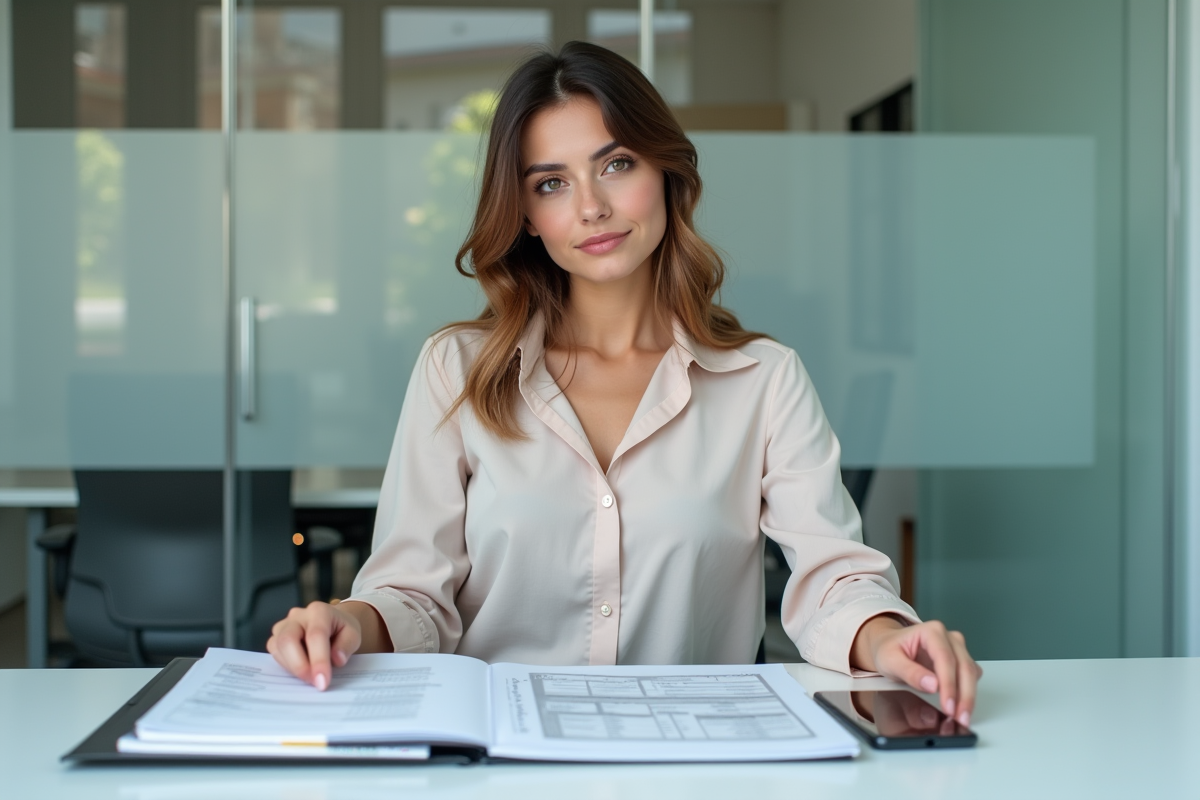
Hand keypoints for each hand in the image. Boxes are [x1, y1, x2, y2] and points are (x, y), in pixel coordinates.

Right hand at [267, 601, 363, 690]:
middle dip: (299, 666)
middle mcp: (297, 615)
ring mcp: (283, 625)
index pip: (316, 635)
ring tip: (311, 675)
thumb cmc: (341, 629)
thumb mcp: (353, 635)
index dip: (318, 660)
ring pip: (278, 647)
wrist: (331, 623)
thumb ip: (347, 645)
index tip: (322, 682)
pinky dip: (287, 666)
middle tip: (313, 682)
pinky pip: (274, 653)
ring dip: (293, 668)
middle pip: (288, 639)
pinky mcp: (275, 637)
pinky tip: (302, 669)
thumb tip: (337, 659)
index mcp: (319, 611)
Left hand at [850, 616, 982, 727]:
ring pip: (971, 672)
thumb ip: (910, 673)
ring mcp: (957, 648)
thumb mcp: (890, 661)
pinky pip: (970, 676)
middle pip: (964, 666)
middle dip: (964, 695)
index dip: (949, 684)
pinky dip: (967, 692)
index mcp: (932, 632)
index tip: (948, 706)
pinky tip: (960, 706)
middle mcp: (949, 637)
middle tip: (960, 718)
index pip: (945, 659)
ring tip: (962, 717)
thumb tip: (933, 685)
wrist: (888, 645)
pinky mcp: (960, 659)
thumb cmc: (888, 650)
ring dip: (968, 696)